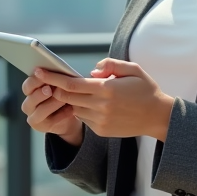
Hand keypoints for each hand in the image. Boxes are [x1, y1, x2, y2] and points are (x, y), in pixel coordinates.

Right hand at [21, 72, 84, 145]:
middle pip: (31, 98)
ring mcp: (33, 117)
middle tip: (50, 89)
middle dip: (41, 93)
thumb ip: (55, 79)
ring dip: (53, 104)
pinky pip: (51, 121)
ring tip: (64, 99)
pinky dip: (62, 115)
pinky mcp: (41, 127)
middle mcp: (28, 104)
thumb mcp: (58, 85)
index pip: (27, 85)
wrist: (69, 115)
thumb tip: (58, 70)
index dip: (35, 81)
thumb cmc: (63, 96)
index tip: (44, 76)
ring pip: (40, 111)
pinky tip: (71, 109)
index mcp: (30, 91)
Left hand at [34, 58, 174, 140]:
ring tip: (74, 90)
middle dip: (55, 87)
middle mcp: (101, 106)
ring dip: (70, 99)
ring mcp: (100, 121)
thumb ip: (110, 65)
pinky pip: (84, 118)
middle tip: (46, 79)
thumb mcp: (133, 69)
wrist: (158, 117)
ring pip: (74, 108)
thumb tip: (91, 71)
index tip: (38, 70)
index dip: (52, 77)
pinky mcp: (101, 131)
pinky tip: (91, 103)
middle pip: (67, 97)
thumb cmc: (145, 89)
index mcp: (107, 89)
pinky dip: (82, 109)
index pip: (71, 84)